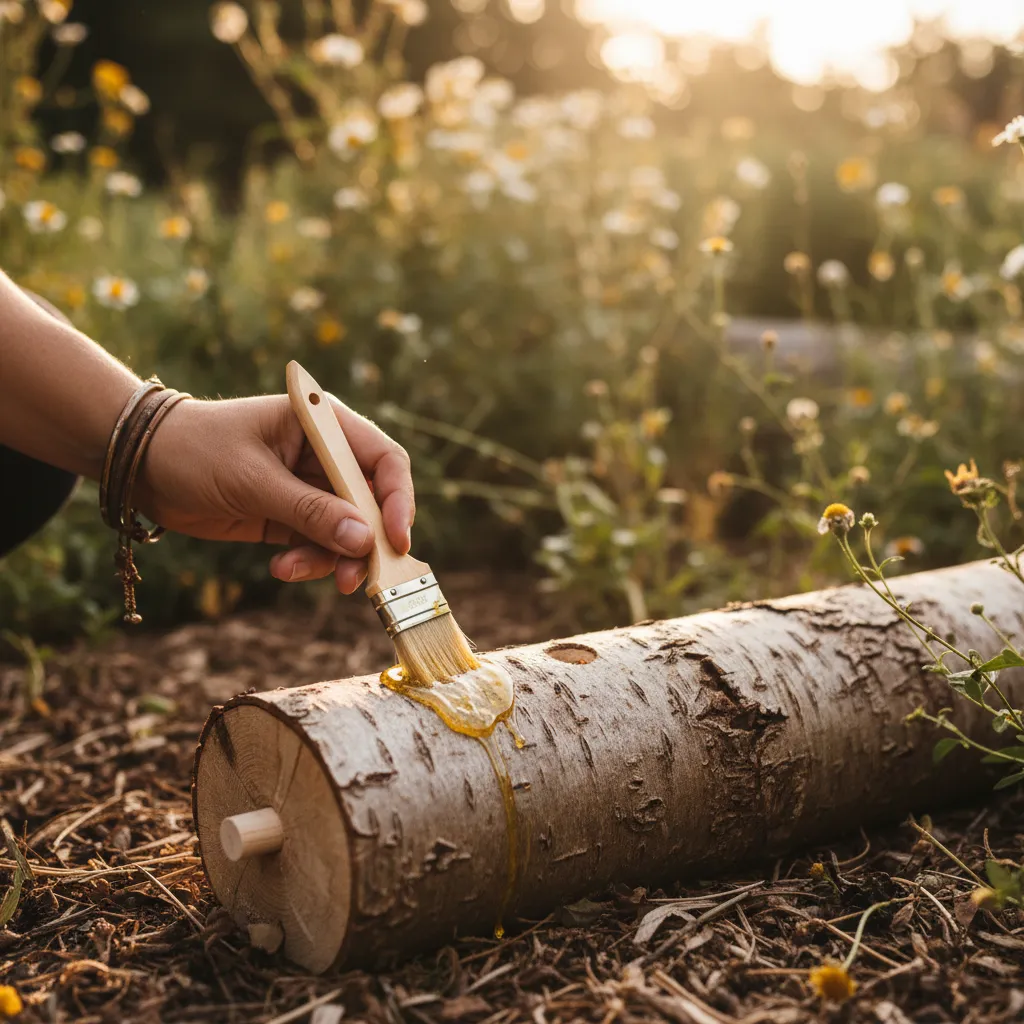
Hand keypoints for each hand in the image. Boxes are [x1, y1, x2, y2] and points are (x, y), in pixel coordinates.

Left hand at [135, 394, 413, 593]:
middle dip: (366, 541)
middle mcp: (325, 456)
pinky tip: (281, 567)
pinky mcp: (292, 517)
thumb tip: (363, 542)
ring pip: (348, 532)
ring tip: (296, 570)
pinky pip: (319, 546)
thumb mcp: (253, 479)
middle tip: (354, 576)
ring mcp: (310, 488)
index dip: (398, 499)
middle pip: (372, 503)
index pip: (383, 460)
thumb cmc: (194, 449)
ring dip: (333, 558)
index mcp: (323, 424)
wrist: (140, 466)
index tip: (394, 539)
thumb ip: (310, 511)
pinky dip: (308, 562)